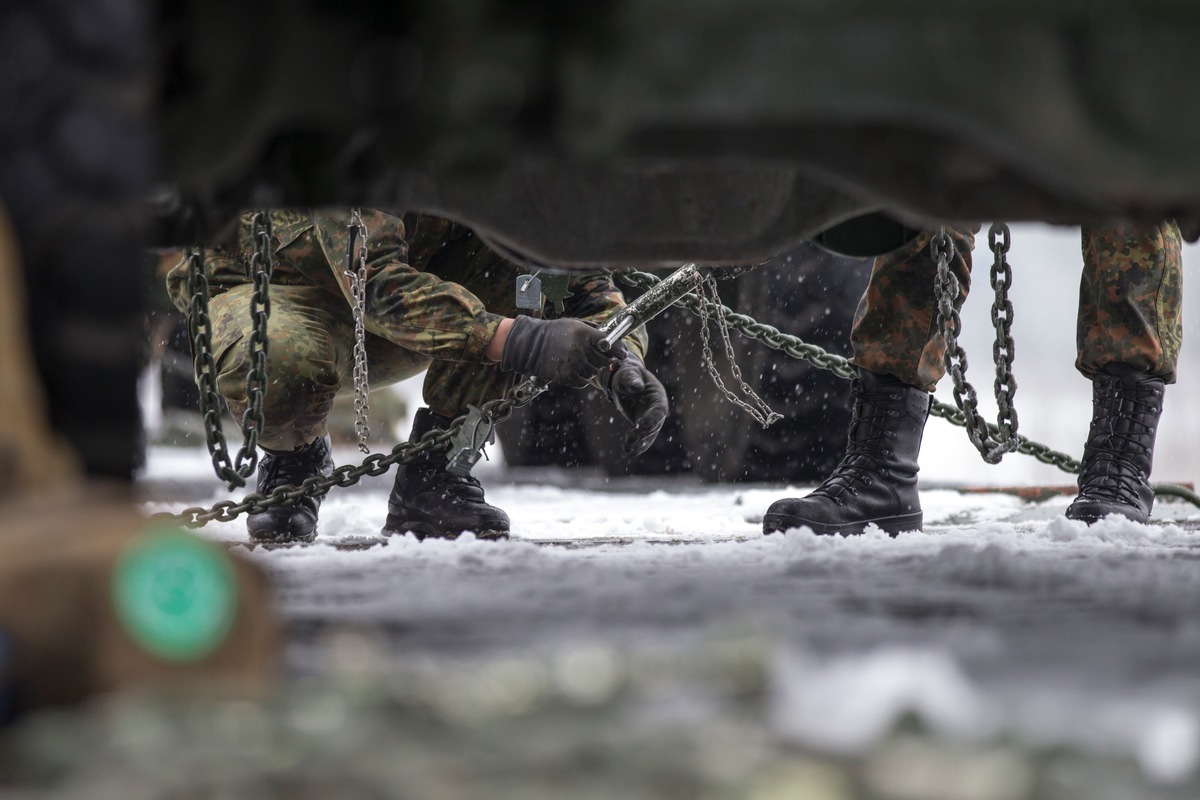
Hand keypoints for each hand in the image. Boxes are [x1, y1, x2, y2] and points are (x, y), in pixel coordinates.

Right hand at [500, 316, 625, 386]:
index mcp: (584, 334)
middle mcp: (580, 349)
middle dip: (606, 360)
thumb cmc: (556, 333)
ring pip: (594, 372)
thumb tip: (612, 343)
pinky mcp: (566, 376)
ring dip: (591, 369)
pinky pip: (583, 382)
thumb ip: (593, 334)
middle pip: (604, 360)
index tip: (623, 353)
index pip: (609, 343)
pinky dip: (582, 378)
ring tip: (580, 360)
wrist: (531, 344)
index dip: (619, 350)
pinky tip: (574, 369)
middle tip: (602, 357)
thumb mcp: (575, 326)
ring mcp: (573, 364)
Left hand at [604, 354, 668, 456]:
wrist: (624, 381)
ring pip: (648, 435)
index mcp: (658, 397)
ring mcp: (651, 420)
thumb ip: (633, 379)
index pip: (659, 410)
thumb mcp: (629, 373)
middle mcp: (657, 410)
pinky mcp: (643, 426)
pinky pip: (642, 439)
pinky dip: (636, 446)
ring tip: (627, 448)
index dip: (652, 418)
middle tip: (630, 438)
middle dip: (643, 433)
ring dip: (639, 443)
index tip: (642, 425)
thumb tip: (637, 386)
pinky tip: (628, 451)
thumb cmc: (628, 374)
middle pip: (654, 425)